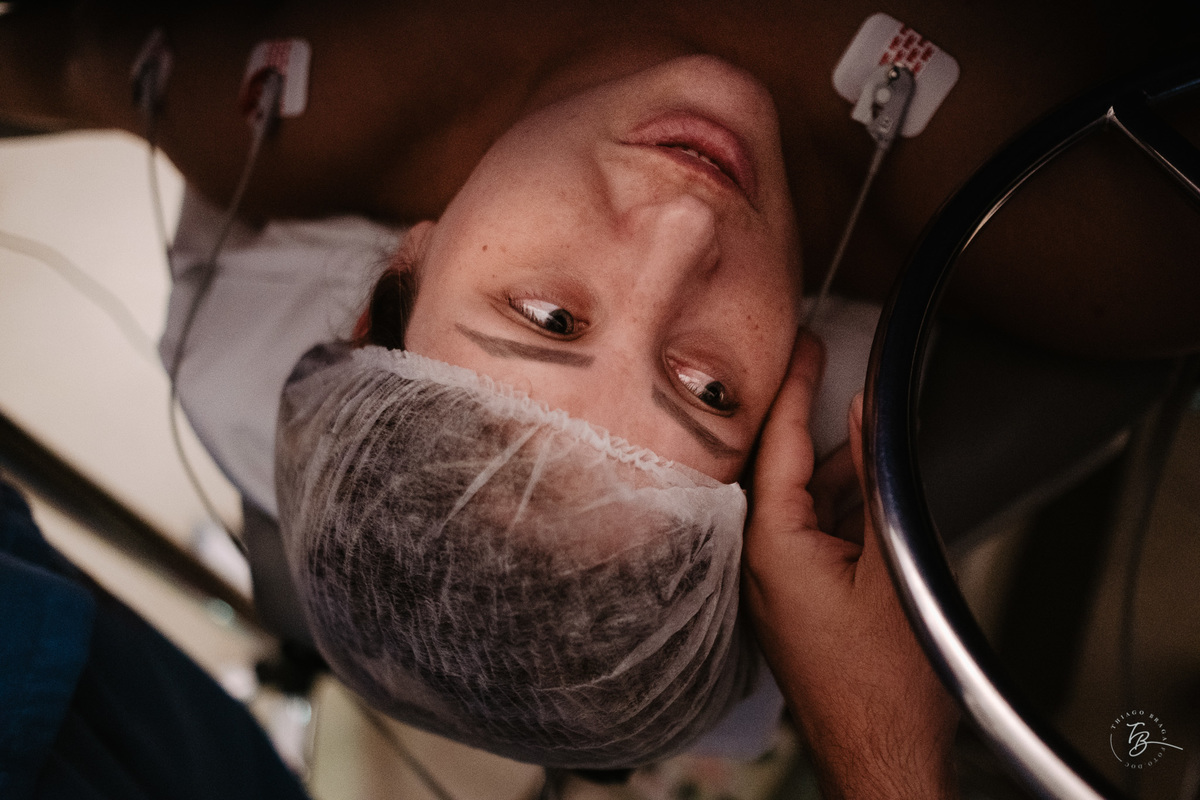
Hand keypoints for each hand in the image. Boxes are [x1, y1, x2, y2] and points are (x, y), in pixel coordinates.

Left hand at [742, 331, 958, 799]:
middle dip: (815, 422)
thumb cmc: (886, 685)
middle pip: (784, 469)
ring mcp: (773, 584)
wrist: (883, 755)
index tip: (804, 343)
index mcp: (772, 548)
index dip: (794, 388)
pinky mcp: (792, 600)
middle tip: (832, 370)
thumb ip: (876, 482)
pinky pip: (810, 534)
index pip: (777, 445)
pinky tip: (869, 489)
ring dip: (837, 468)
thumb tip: (867, 419)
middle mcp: (759, 563)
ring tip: (872, 433)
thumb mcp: (895, 564)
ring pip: (802, 501)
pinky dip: (839, 507)